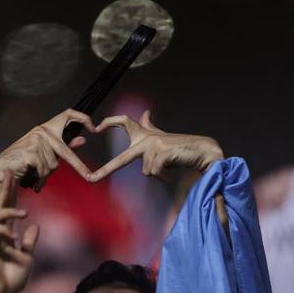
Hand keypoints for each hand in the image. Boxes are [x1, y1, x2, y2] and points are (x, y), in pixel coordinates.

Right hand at [0, 109, 94, 197]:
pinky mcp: (31, 152)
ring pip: (54, 166)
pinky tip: (31, 178)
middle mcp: (42, 131)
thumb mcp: (47, 153)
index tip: (94, 128)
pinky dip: (39, 179)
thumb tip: (83, 139)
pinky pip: (44, 170)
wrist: (2, 170)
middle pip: (65, 151)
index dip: (82, 118)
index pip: (68, 114)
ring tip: (35, 175)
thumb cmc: (24, 162)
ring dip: (46, 175)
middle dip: (79, 167)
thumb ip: (64, 146)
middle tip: (90, 177)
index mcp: (46, 128)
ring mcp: (36, 141)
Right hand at [0, 171, 38, 292]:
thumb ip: (29, 242)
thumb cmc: (12, 279)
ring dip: (9, 212)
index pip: (7, 210)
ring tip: (24, 214)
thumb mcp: (27, 258)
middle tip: (9, 173)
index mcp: (5, 235)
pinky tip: (14, 238)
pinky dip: (3, 231)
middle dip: (3, 190)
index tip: (14, 177)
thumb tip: (35, 225)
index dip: (9, 194)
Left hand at [87, 111, 222, 181]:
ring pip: (147, 171)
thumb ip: (150, 127)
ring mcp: (154, 144)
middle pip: (123, 157)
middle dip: (106, 170)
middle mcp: (147, 138)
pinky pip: (156, 172)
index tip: (96, 128)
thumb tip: (144, 113)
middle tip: (92, 179)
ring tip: (171, 165)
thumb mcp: (162, 137)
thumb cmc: (181, 147)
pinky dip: (166, 176)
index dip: (110, 123)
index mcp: (145, 134)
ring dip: (160, 173)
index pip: (124, 122)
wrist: (201, 150)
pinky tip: (174, 168)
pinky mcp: (161, 152)